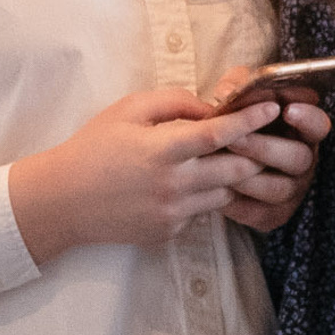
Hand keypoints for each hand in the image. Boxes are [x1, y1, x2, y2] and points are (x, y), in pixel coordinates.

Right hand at [8, 87, 286, 265]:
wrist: (62, 202)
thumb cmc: (93, 148)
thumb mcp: (128, 110)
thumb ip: (173, 101)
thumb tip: (211, 106)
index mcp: (162, 149)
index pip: (221, 134)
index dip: (251, 120)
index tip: (272, 108)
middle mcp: (173, 185)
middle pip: (237, 170)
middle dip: (254, 153)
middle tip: (259, 139)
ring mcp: (172, 213)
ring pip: (225, 194)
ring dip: (230, 177)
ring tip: (220, 161)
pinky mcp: (169, 232)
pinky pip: (201, 212)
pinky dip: (203, 197)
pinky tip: (184, 185)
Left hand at [206, 65, 332, 235]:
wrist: (215, 157)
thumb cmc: (235, 119)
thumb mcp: (238, 94)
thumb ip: (237, 85)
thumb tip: (227, 93)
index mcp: (304, 129)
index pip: (319, 124)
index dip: (307, 118)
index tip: (288, 110)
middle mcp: (304, 160)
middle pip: (298, 157)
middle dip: (264, 147)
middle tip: (235, 138)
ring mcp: (291, 190)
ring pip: (277, 188)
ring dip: (248, 176)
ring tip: (219, 165)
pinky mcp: (272, 214)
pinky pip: (258, 212)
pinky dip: (236, 202)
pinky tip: (215, 188)